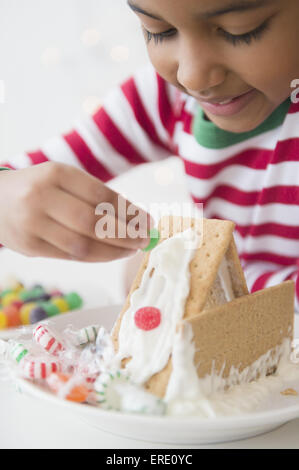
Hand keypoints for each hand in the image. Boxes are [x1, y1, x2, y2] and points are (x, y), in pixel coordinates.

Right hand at [0, 162, 152, 261]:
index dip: (130, 212)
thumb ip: (95, 196)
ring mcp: (31, 224)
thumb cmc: (39, 188)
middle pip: (93, 223)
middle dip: (125, 235)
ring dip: (113, 251)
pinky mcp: (28, 247)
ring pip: (83, 246)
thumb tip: (136, 218)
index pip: (101, 195)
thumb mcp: (63, 179)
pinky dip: (95, 257)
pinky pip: (70, 257)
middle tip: (144, 240)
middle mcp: (41, 197)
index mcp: (55, 173)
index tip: (148, 221)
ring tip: (131, 250)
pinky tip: (110, 254)